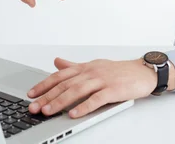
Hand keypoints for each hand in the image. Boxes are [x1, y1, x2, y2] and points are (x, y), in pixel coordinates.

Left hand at [26, 57, 158, 118]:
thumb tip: (57, 62)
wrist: (143, 72)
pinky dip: (83, 107)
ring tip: (48, 111)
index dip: (44, 84)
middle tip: (34, 107)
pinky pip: (96, 99)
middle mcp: (91, 72)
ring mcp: (102, 80)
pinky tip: (73, 114)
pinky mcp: (113, 90)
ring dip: (60, 101)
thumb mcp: (94, 66)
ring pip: (77, 90)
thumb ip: (74, 66)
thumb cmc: (119, 71)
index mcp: (85, 67)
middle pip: (65, 84)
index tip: (31, 94)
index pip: (60, 75)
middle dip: (47, 96)